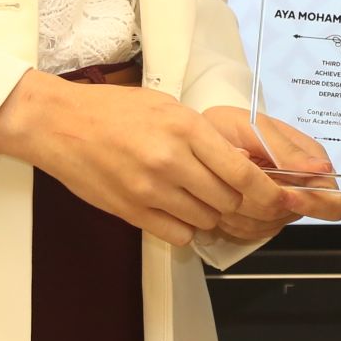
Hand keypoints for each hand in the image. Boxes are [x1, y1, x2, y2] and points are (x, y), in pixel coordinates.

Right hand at [0, 72, 305, 246]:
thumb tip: (244, 162)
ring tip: (202, 196)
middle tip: (242, 199)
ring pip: (206, 220)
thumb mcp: (169, 107)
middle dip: (242, 205)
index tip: (281, 200)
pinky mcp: (131, 211)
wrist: (59, 123)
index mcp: (186, 129)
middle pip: (229, 202)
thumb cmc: (115, 110)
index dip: (270, 195)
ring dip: (213, 214)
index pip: (244, 175)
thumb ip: (205, 136)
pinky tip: (178, 210)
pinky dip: (186, 227)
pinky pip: (178, 233)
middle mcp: (172, 162)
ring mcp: (150, 190)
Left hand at [201, 106, 340, 236]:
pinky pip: (254, 231)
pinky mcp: (260, 216)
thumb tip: (322, 168)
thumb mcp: (256, 128)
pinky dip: (235, 220)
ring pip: (272, 224)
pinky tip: (222, 199)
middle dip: (266, 204)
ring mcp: (281, 202)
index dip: (310, 202)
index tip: (282, 194)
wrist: (199, 134)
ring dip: (244, 211)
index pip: (331, 196)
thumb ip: (286, 149)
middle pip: (299, 214)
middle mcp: (300, 184)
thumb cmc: (228, 125)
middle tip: (239, 187)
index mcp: (309, 160)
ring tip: (224, 186)